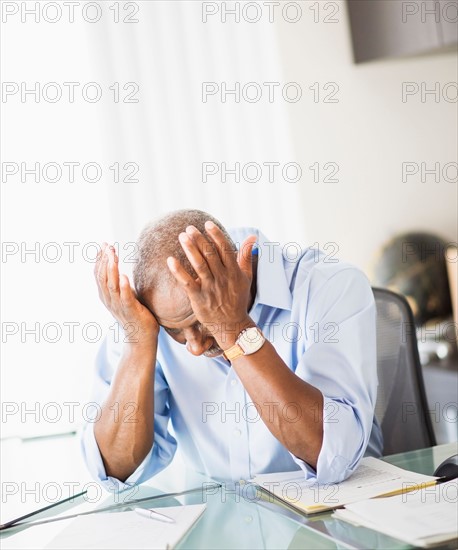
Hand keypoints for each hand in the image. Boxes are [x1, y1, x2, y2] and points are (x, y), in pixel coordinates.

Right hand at [95, 243, 158, 346]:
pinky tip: (124, 276)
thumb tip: (119, 269)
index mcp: (106, 295)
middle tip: (108, 246)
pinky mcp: (131, 311)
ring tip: (113, 256)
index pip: (98, 274)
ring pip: (111, 286)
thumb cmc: (135, 314)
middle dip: (104, 260)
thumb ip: (120, 284)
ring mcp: (119, 306)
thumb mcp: (124, 295)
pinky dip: (124, 287)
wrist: (141, 337)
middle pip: (102, 277)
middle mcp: (109, 300)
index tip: (103, 244)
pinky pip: (125, 298)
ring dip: (112, 270)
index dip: (99, 259)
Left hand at [166, 222, 256, 348]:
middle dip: (199, 239)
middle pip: (210, 254)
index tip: (207, 224)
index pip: (224, 249)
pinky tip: (170, 260)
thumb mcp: (246, 278)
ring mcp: (210, 288)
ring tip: (182, 236)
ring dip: (190, 249)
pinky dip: (178, 271)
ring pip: (199, 265)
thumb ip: (246, 256)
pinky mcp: (199, 298)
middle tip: (189, 228)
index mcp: (234, 272)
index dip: (216, 235)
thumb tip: (252, 237)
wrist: (232, 325)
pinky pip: (187, 282)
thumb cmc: (238, 299)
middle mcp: (223, 278)